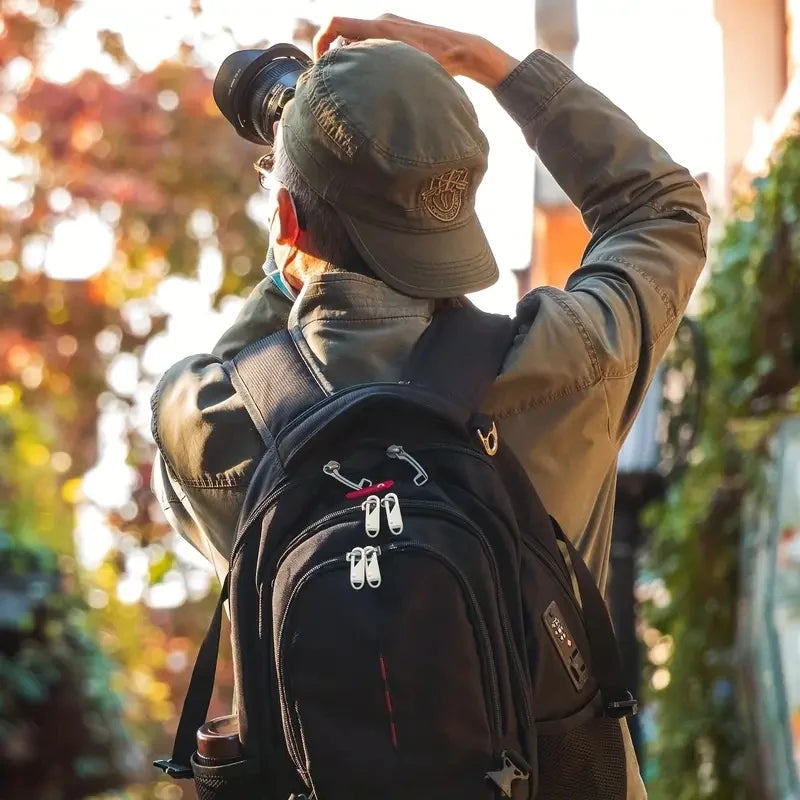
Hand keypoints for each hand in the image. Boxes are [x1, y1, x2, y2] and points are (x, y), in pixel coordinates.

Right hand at [313, 14, 517, 89]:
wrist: (464, 51)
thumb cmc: (440, 64)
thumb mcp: (406, 73)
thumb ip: (377, 73)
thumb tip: (354, 87)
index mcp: (380, 29)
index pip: (334, 23)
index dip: (319, 41)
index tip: (318, 63)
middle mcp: (382, 23)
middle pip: (343, 35)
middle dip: (336, 57)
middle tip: (336, 81)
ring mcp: (390, 26)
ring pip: (358, 41)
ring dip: (353, 60)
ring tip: (359, 84)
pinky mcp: (398, 33)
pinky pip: (372, 43)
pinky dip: (367, 59)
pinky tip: (378, 79)